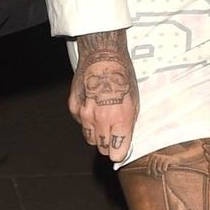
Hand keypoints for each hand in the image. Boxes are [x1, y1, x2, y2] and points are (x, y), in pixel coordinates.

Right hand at [69, 31, 138, 160]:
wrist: (103, 57)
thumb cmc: (122, 76)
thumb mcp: (134, 101)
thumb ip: (128, 124)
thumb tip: (126, 140)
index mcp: (119, 119)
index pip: (117, 151)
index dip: (120, 152)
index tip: (122, 151)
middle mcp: (101, 120)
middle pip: (103, 147)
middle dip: (110, 144)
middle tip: (114, 135)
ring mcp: (85, 114)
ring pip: (90, 138)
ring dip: (98, 134)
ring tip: (104, 121)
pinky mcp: (74, 107)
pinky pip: (81, 124)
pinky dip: (87, 121)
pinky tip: (94, 108)